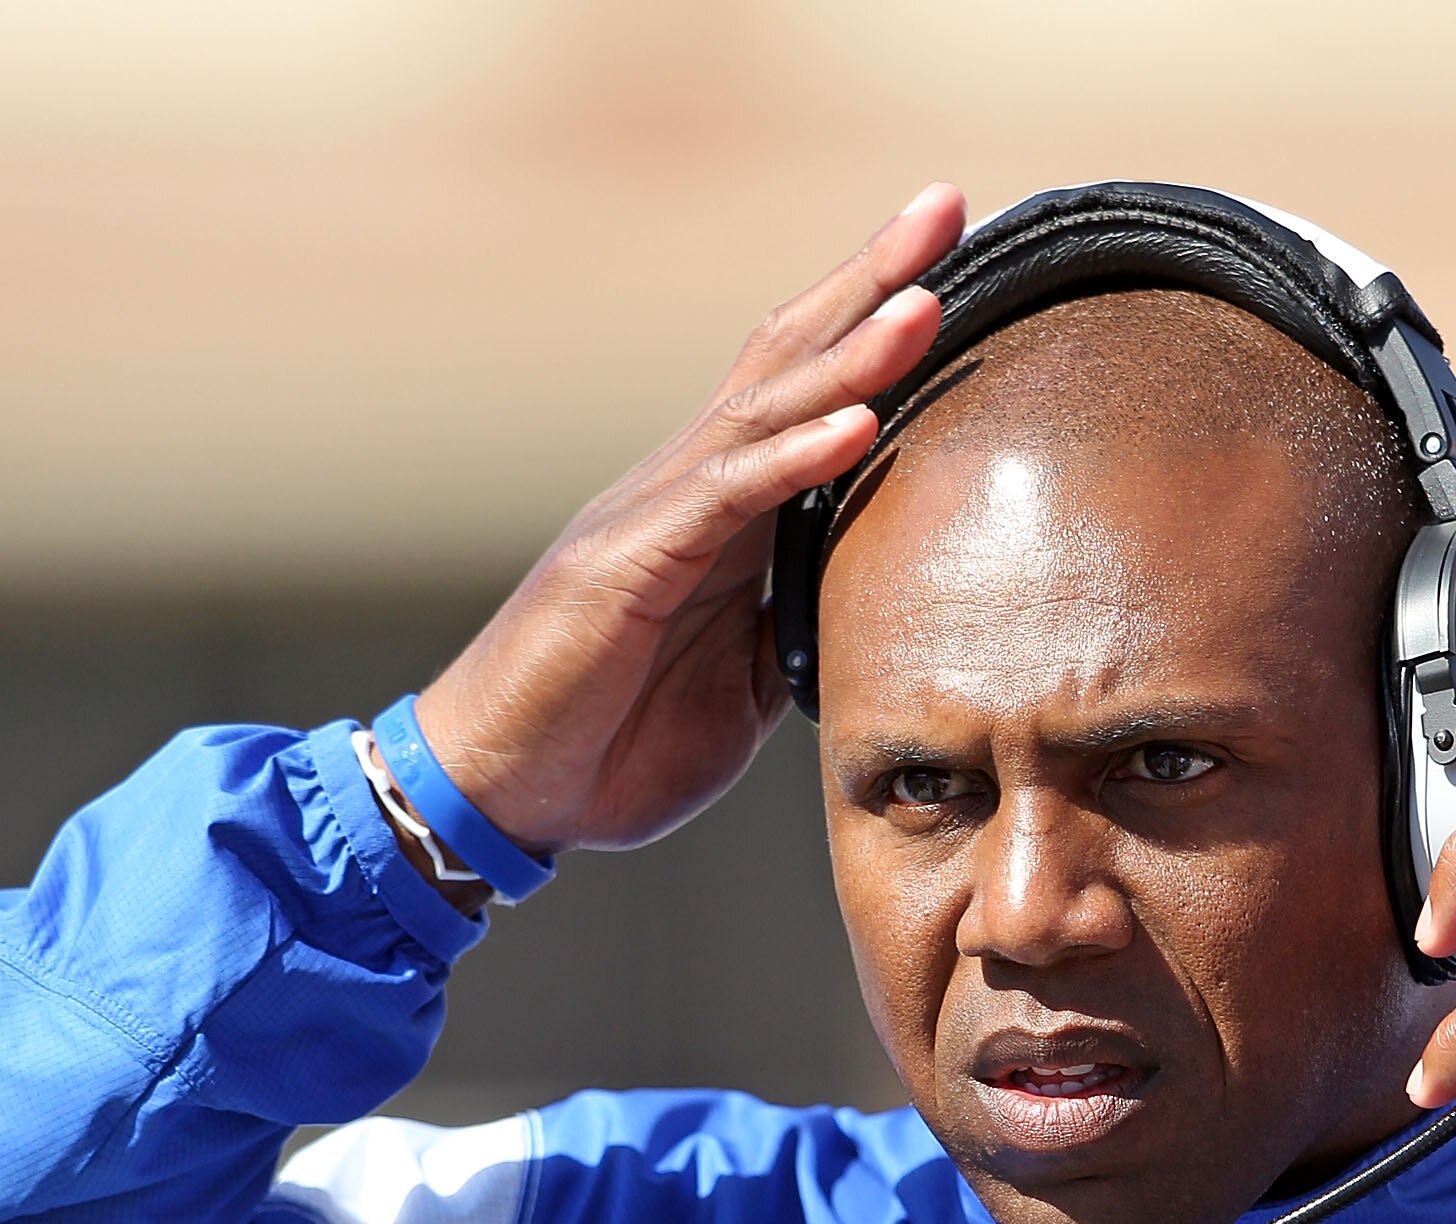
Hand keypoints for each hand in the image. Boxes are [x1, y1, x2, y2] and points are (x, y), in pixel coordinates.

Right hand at [406, 184, 965, 854]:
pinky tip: (856, 423)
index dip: (872, 320)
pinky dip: (794, 460)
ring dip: (849, 354)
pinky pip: (722, 501)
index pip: (803, 387)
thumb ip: (798, 623)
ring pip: (762, 411)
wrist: (501, 790)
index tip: (954, 255)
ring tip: (926, 300)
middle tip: (947, 202)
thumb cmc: (611, 737)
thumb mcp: (740, 682)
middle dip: (870, 280)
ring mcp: (650, 517)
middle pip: (785, 358)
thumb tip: (874, 602)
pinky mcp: (623, 565)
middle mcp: (684, 489)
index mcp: (718, 513)